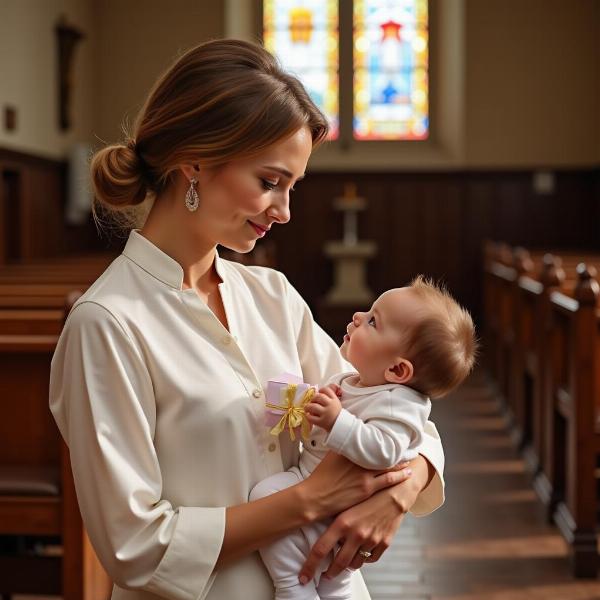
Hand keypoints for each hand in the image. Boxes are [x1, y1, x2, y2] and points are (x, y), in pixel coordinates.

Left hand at [299, 455, 429, 583]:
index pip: (320, 550)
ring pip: (355, 563)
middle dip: (330, 573)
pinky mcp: (383, 543)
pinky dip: (365, 558)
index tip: (303, 577)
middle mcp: (355, 534)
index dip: (310, 566)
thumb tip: (323, 534)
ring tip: (344, 562)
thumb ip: (335, 520)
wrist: (394, 491)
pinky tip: (361, 552)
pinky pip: (370, 559)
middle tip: (325, 576)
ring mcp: (370, 540)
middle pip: (338, 563)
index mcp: (342, 523)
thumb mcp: (346, 503)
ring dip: (348, 565)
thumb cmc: (367, 493)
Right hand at [301, 452, 412, 521]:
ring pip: (388, 466)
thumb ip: (343, 449)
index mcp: (350, 451)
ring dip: (401, 463)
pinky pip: (388, 481)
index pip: (371, 443)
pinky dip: (399, 476)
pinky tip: (407, 474)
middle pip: (382, 453)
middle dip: (395, 452)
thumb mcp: (330, 456)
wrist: (315, 496)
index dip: (383, 441)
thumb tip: (352, 442)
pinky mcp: (367, 489)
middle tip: (407, 449)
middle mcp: (359, 460)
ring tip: (410, 461)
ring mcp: (364, 474)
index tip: (392, 439)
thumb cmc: (320, 478)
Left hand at [305, 385, 341, 431]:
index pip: (326, 390)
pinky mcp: (322, 422)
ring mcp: (326, 414)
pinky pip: (311, 418)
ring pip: (313, 406)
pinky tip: (308, 416)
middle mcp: (330, 405)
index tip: (318, 393)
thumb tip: (322, 388)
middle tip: (312, 402)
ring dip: (307, 407)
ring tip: (307, 408)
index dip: (320, 390)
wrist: (342, 426)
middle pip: (318, 397)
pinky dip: (308, 416)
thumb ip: (330, 396)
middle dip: (313, 399)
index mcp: (334, 400)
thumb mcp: (336, 403)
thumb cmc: (337, 414)